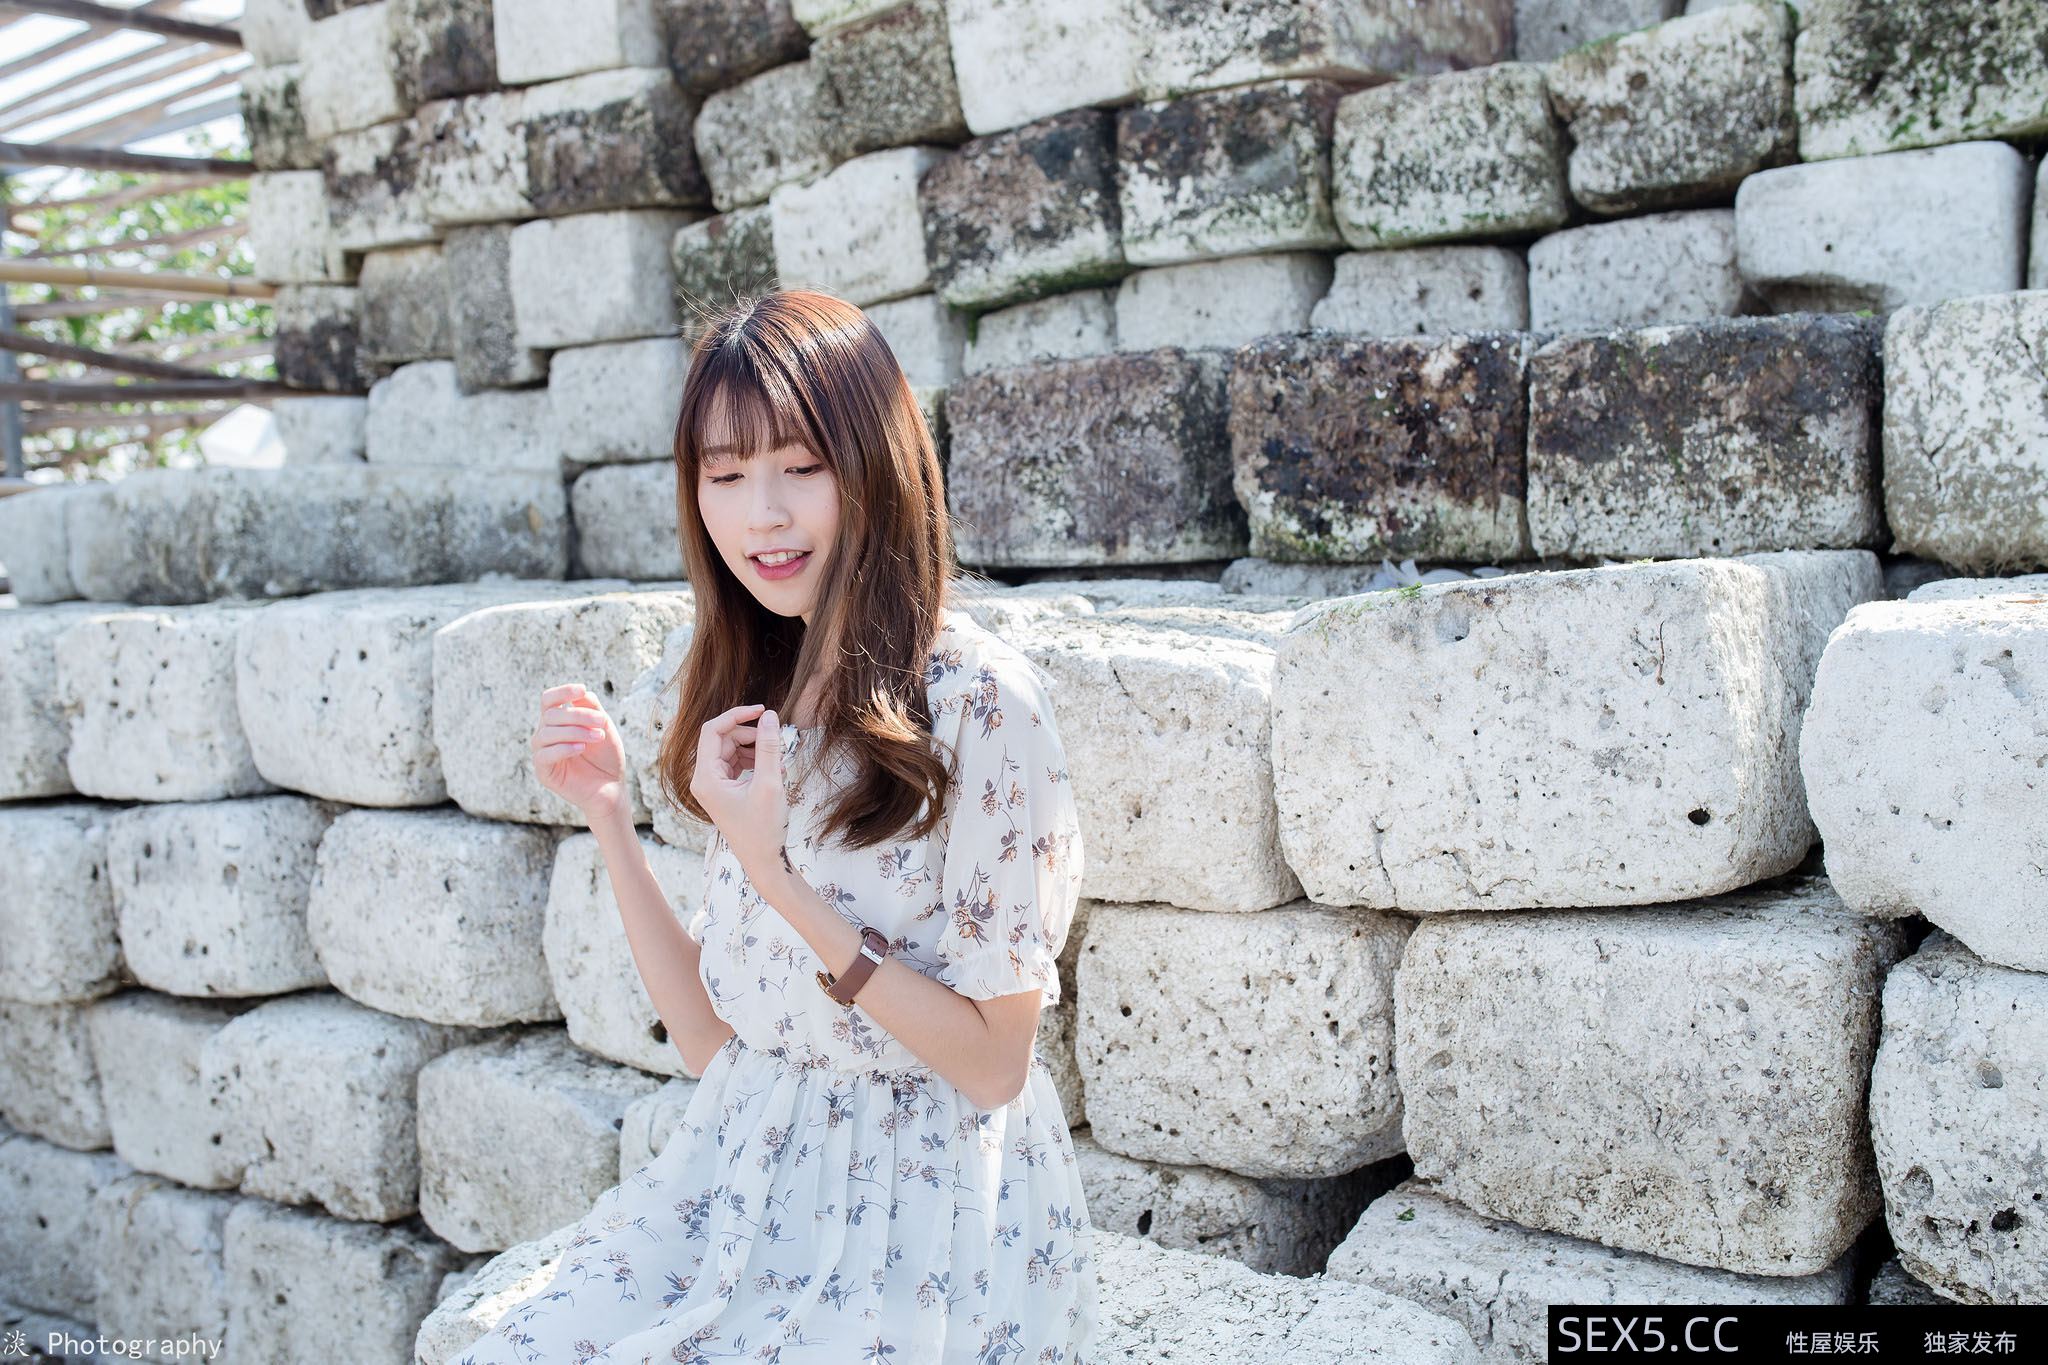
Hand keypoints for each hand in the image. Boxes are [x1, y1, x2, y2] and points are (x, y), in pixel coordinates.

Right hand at [531, 683, 626, 822]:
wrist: (611, 787)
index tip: (581, 689)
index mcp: (558, 722)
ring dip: (575, 731)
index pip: (548, 700)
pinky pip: (545, 755)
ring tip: (597, 737)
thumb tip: (581, 691)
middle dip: (579, 715)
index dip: (562, 692)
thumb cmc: (607, 756)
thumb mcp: (603, 727)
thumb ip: (591, 707)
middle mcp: (546, 734)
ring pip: (547, 733)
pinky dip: (564, 748)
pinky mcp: (544, 772)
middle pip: (551, 714)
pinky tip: (581, 748)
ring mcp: (543, 753)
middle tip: (602, 722)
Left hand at [689, 703, 791, 890]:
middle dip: (749, 735)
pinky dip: (754, 761)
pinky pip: (736, 764)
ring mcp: (713, 786)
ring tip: (778, 760)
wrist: (764, 861)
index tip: (763, 710)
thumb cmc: (764, 828)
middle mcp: (704, 780)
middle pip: (723, 739)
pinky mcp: (724, 791)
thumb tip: (770, 716)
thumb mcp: (769, 784)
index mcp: (705, 778)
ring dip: (754, 749)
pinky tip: (773, 769)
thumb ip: (768, 747)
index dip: (737, 715)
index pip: (713, 731)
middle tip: (775, 740)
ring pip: (731, 751)